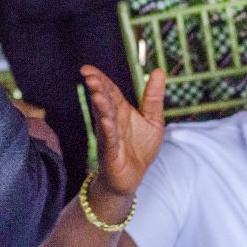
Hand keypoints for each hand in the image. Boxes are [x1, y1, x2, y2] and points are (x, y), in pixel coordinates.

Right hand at [80, 65, 165, 195]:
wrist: (132, 177)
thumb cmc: (140, 148)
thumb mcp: (153, 119)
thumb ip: (154, 97)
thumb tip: (159, 70)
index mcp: (120, 110)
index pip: (109, 91)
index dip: (100, 79)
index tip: (87, 69)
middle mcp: (111, 120)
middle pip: (103, 101)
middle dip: (97, 88)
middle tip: (90, 76)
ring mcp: (109, 136)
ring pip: (103, 118)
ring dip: (100, 106)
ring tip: (97, 93)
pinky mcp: (111, 153)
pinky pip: (109, 139)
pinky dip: (108, 130)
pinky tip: (106, 121)